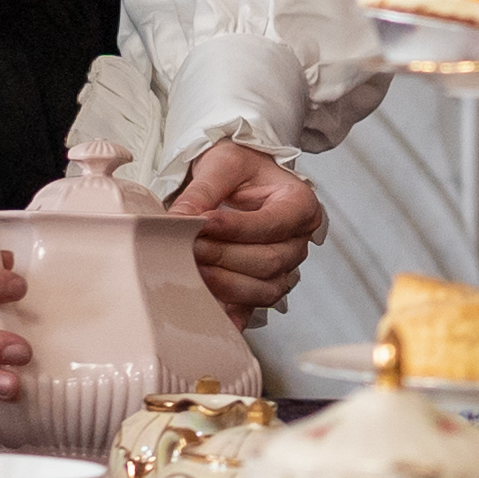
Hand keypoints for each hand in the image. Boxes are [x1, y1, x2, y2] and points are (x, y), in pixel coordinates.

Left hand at [171, 140, 324, 318]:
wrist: (242, 181)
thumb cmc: (241, 169)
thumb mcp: (223, 164)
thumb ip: (203, 190)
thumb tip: (179, 219)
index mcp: (299, 205)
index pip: (273, 224)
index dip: (236, 228)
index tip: (202, 223)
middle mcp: (299, 241)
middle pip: (268, 261)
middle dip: (224, 256)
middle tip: (188, 246)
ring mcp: (285, 268)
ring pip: (264, 289)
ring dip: (224, 284)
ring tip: (191, 269)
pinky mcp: (265, 286)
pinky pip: (252, 308)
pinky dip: (231, 313)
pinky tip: (207, 309)